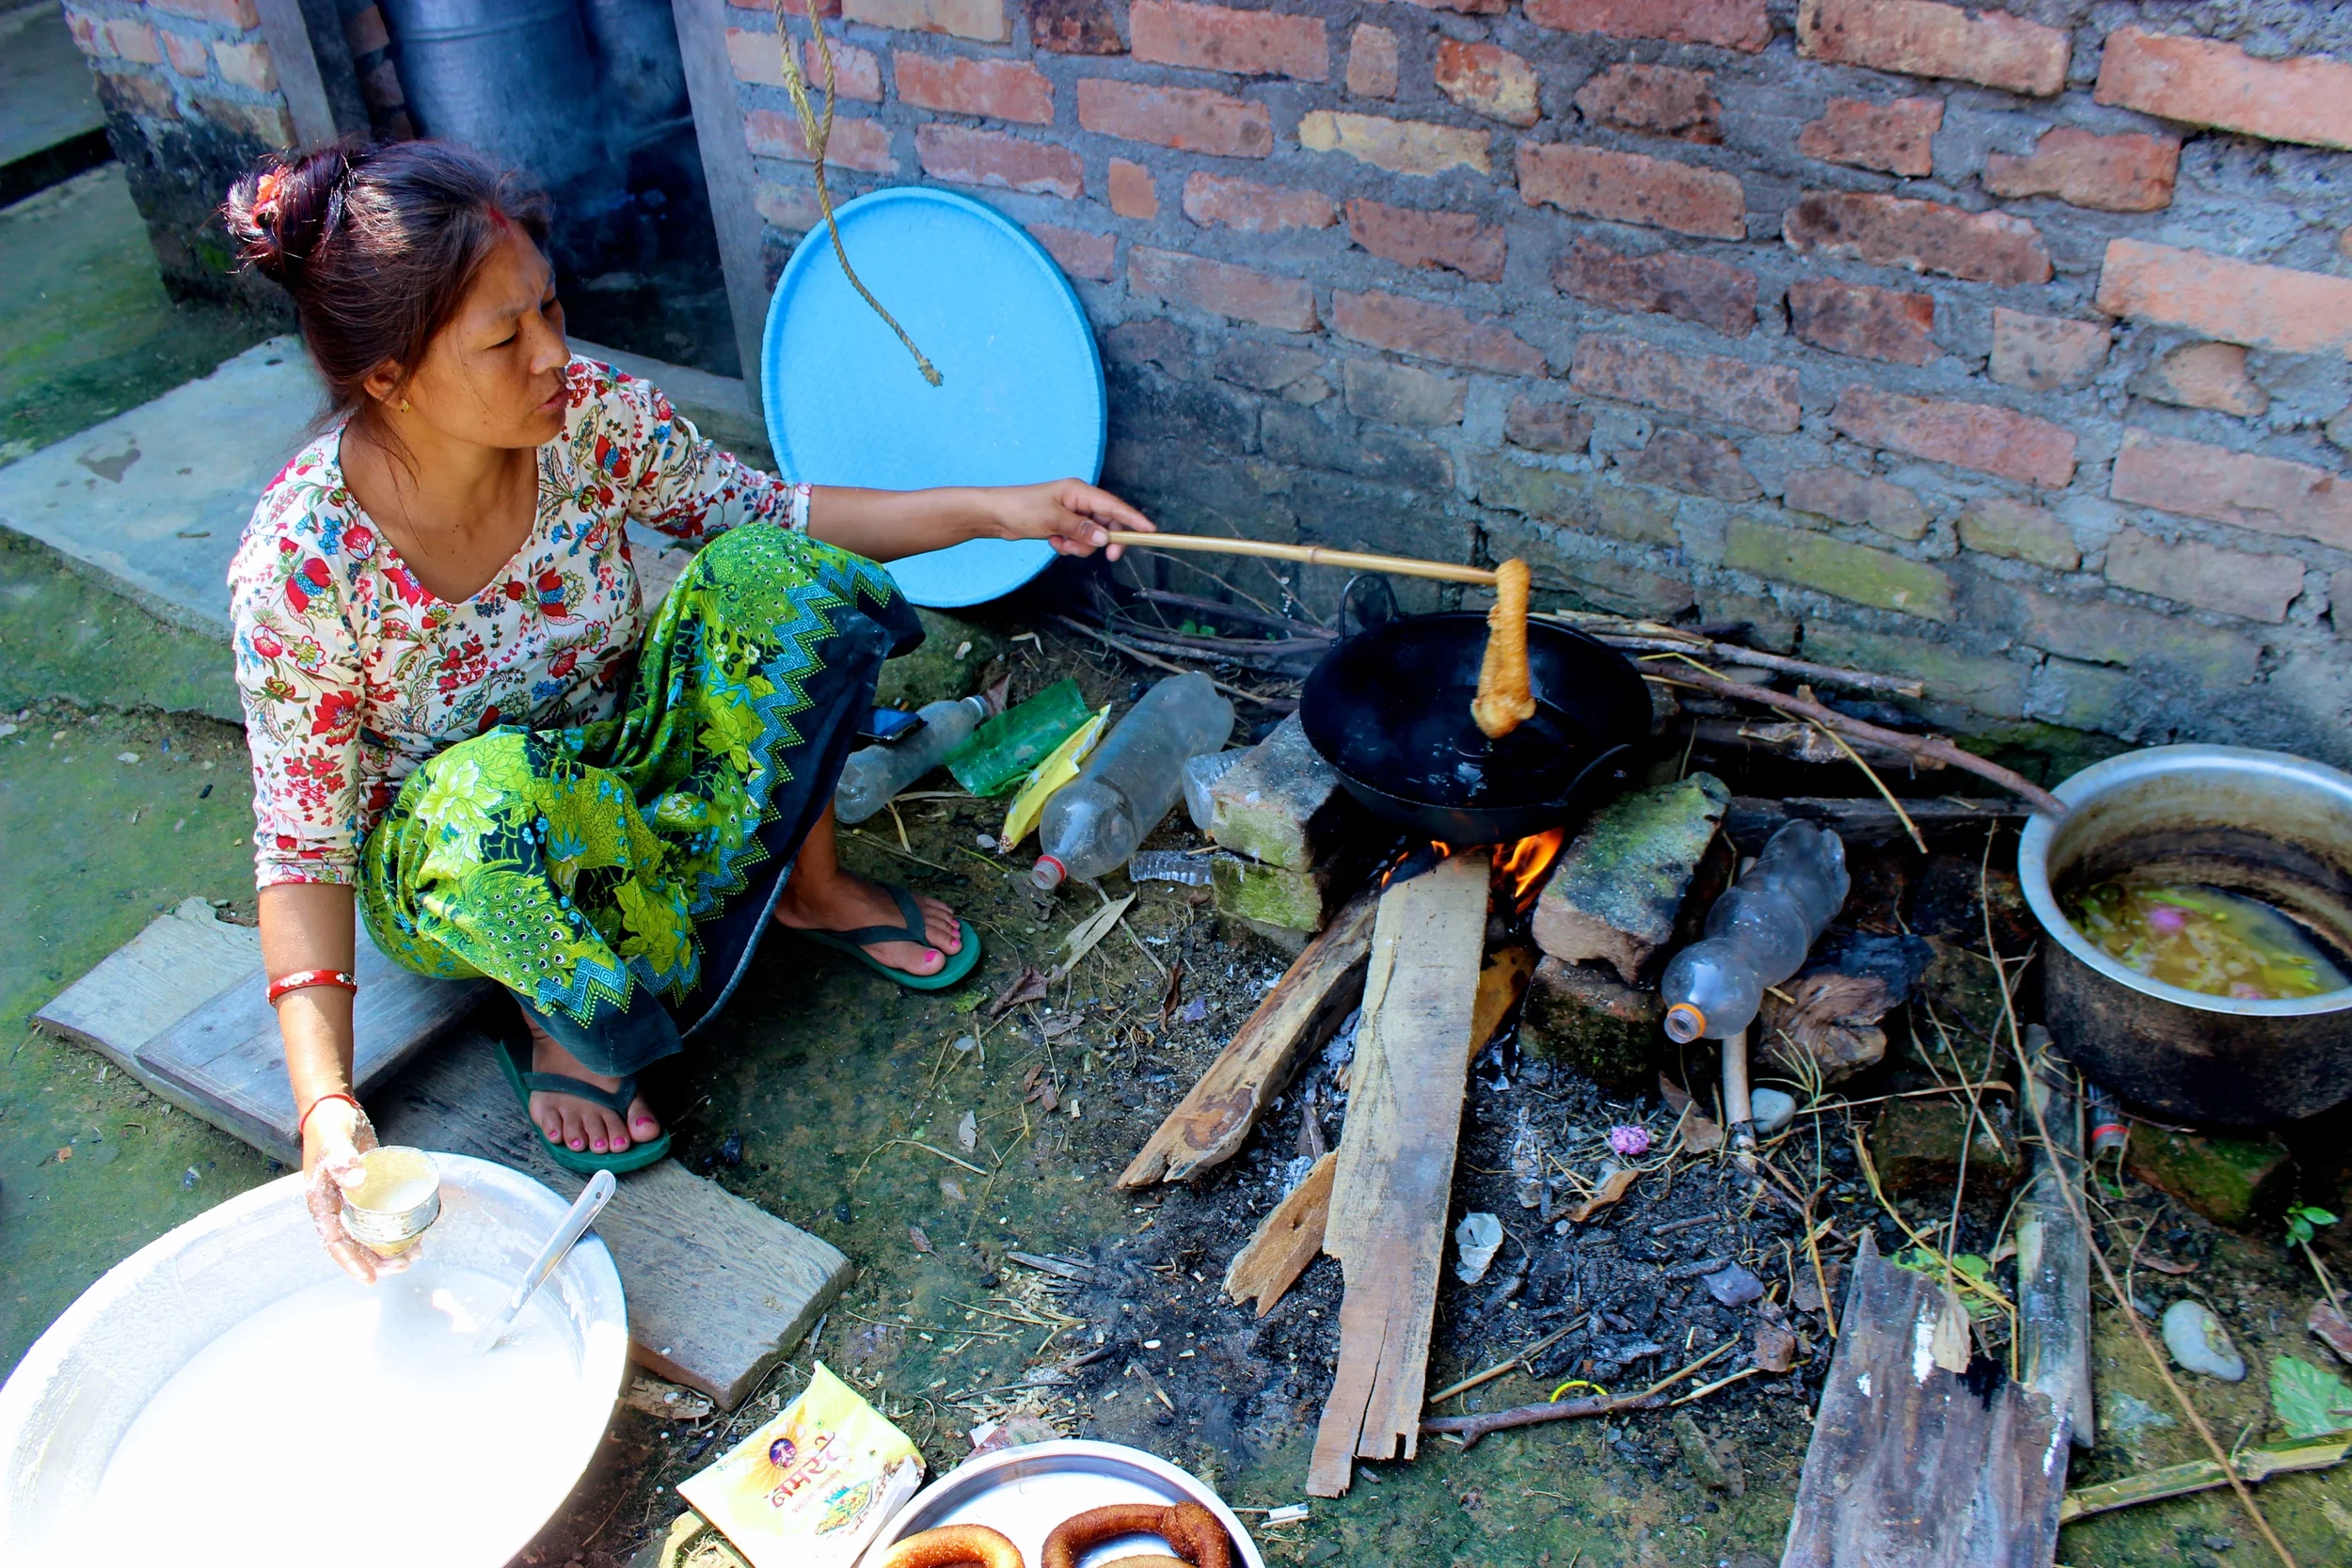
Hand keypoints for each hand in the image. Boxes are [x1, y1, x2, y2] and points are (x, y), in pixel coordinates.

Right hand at [301, 1094, 403, 1283]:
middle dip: (377, 1260)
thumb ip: (342, 1159)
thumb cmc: (330, 1126)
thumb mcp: (334, 1142)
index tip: (371, 1278)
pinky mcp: (367, 1190)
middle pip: (355, 1243)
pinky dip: (394, 1226)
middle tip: (405, 1266)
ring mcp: (351, 1200)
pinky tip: (415, 1232)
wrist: (334, 1108)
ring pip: (369, 1232)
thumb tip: (355, 1181)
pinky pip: (379, 1215)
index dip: (352, 1262)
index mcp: (320, 1203)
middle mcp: (335, 1206)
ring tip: (414, 1256)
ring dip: (388, 1247)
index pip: (335, 1241)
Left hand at [987, 480, 1154, 559]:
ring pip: (1092, 535)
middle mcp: (1079, 500)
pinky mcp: (1063, 524)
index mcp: (1080, 491)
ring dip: (1080, 545)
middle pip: (1107, 523)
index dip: (1133, 519)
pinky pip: (1078, 539)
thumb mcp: (1053, 520)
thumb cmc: (1021, 509)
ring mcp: (1072, 513)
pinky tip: (1054, 542)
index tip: (1150, 531)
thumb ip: (1081, 529)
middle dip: (1103, 540)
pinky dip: (1070, 545)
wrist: (995, 515)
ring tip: (1060, 543)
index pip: (1114, 505)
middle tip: (1107, 557)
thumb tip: (1105, 537)